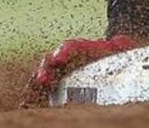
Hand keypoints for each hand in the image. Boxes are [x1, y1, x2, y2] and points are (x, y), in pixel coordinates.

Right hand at [21, 35, 135, 106]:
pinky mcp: (53, 89)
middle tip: (42, 79)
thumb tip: (121, 42)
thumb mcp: (120, 49)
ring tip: (28, 98)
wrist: (108, 64)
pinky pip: (40, 93)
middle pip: (49, 63)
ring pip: (41, 78)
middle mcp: (64, 60)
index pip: (70, 47)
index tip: (59, 58)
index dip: (63, 52)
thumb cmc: (112, 57)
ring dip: (35, 87)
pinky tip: (27, 106)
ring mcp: (57, 74)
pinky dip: (33, 99)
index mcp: (80, 49)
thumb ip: (119, 45)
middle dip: (45, 71)